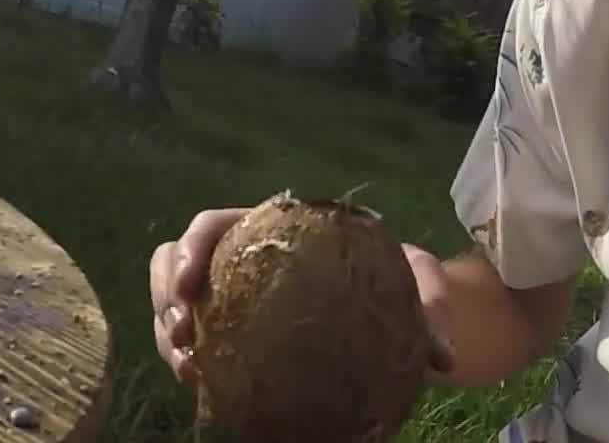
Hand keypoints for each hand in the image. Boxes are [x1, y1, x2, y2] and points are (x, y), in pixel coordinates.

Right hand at [150, 211, 458, 385]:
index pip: (215, 224)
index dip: (191, 249)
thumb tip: (443, 358)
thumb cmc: (402, 286)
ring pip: (175, 301)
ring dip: (167, 331)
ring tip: (187, 366)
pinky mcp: (235, 334)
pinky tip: (199, 383)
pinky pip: (195, 340)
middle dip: (165, 293)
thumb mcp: (422, 289)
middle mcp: (245, 258)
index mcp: (277, 229)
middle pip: (177, 259)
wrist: (402, 313)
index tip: (191, 286)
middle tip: (183, 332)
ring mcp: (234, 296)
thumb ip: (430, 311)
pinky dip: (186, 359)